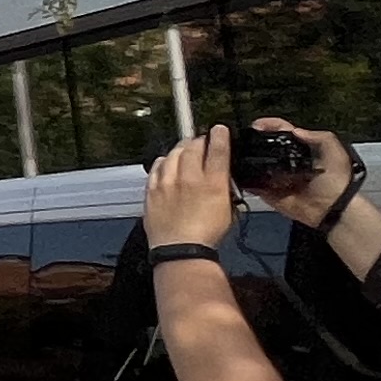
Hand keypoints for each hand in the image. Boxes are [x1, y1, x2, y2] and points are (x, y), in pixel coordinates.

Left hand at [143, 127, 238, 252]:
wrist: (180, 250)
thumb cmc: (206, 236)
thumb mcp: (228, 210)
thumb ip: (224, 189)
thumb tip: (221, 178)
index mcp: (213, 183)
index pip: (217, 149)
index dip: (219, 135)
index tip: (219, 130)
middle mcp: (189, 179)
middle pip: (193, 147)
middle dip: (199, 140)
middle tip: (201, 141)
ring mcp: (168, 183)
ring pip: (173, 153)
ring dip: (180, 148)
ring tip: (184, 149)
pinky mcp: (152, 190)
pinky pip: (156, 167)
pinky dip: (163, 162)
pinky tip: (166, 162)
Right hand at [242, 117, 355, 216]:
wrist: (332, 209)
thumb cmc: (338, 182)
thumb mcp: (335, 152)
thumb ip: (320, 137)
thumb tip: (295, 130)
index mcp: (300, 149)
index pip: (282, 131)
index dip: (269, 125)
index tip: (257, 125)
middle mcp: (286, 161)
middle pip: (264, 146)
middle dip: (253, 141)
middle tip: (244, 139)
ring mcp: (275, 177)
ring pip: (255, 164)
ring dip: (246, 159)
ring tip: (238, 153)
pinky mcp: (268, 192)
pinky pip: (252, 184)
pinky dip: (245, 180)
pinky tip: (240, 172)